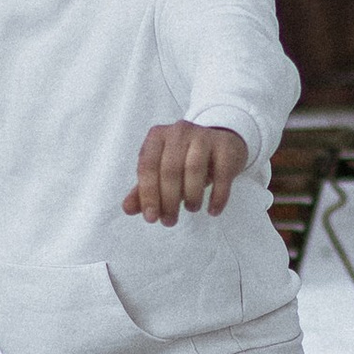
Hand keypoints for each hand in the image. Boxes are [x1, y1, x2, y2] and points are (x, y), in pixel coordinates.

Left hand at [122, 121, 249, 225]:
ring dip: (192, 196)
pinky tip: (213, 210)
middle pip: (170, 169)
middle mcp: (179, 131)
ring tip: (192, 209)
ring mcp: (204, 136)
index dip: (148, 194)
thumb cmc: (186, 160)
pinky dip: (217, 196)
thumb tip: (127, 209)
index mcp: (157, 137)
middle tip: (170, 221)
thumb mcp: (162, 172)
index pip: (147, 166)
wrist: (223, 143)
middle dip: (169, 200)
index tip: (151, 218)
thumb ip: (144, 189)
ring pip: (194, 169)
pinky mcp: (226, 146)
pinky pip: (221, 173)